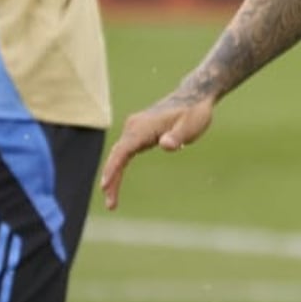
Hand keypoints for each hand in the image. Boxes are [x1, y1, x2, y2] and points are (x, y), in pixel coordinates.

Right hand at [100, 93, 216, 210]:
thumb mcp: (191, 125)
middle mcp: (133, 127)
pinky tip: (116, 183)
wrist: (194, 97)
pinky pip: (124, 154)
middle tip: (111, 204)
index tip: (106, 185)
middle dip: (111, 179)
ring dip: (113, 177)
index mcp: (143, 126)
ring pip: (118, 156)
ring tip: (112, 202)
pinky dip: (119, 168)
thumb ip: (177, 136)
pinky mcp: (138, 134)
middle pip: (117, 156)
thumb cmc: (194, 112)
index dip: (113, 168)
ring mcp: (134, 129)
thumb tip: (165, 145)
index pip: (123, 150)